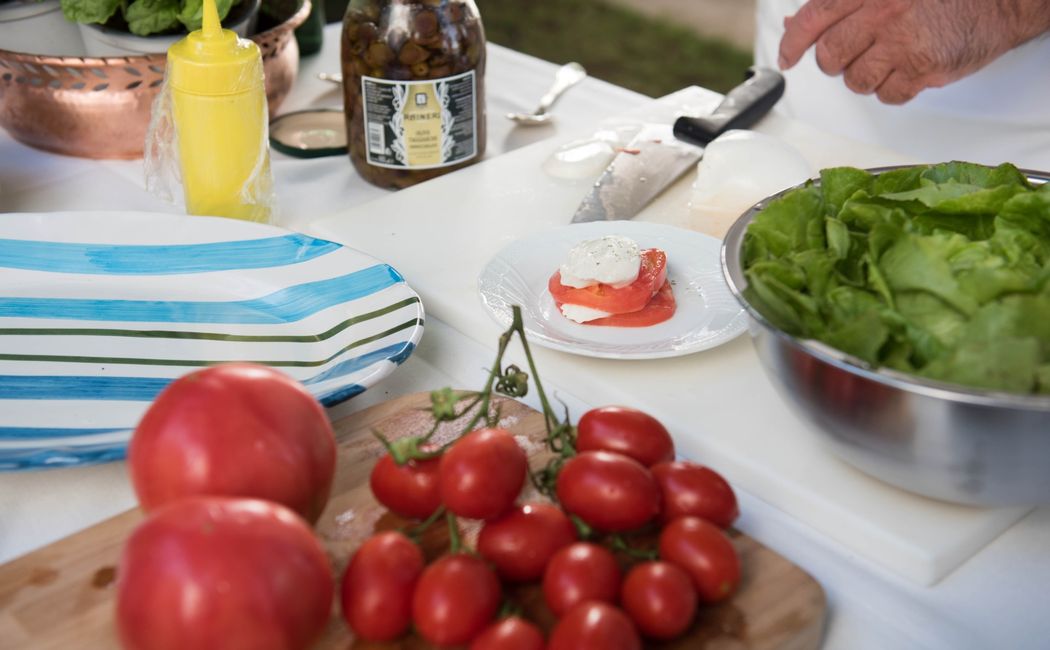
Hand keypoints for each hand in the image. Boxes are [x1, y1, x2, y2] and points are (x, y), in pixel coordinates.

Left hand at [777, 0, 1049, 103]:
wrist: (1003, 0)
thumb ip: (840, 6)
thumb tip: (794, 27)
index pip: (813, 19)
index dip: (793, 42)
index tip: (787, 56)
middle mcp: (882, 13)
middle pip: (830, 57)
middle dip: (837, 62)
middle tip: (856, 54)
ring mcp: (902, 43)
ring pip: (856, 81)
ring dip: (866, 77)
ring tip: (889, 60)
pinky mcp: (923, 69)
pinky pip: (887, 95)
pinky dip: (893, 90)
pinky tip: (907, 71)